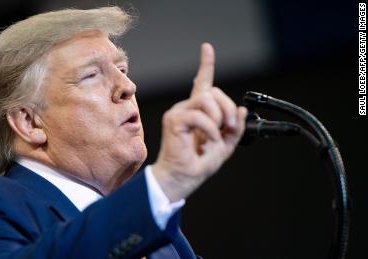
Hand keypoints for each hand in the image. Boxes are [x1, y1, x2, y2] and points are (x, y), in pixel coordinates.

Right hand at [151, 43, 247, 201]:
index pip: (202, 83)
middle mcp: (187, 108)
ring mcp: (179, 113)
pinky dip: (210, 129)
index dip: (206, 65)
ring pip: (206, 99)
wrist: (184, 178)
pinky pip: (199, 115)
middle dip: (227, 108)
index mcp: (199, 112)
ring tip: (217, 135)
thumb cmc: (198, 164)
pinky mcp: (174, 120)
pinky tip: (208, 141)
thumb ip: (233, 128)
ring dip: (219, 118)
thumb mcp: (225, 145)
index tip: (207, 48)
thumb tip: (240, 109)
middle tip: (230, 128)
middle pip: (212, 91)